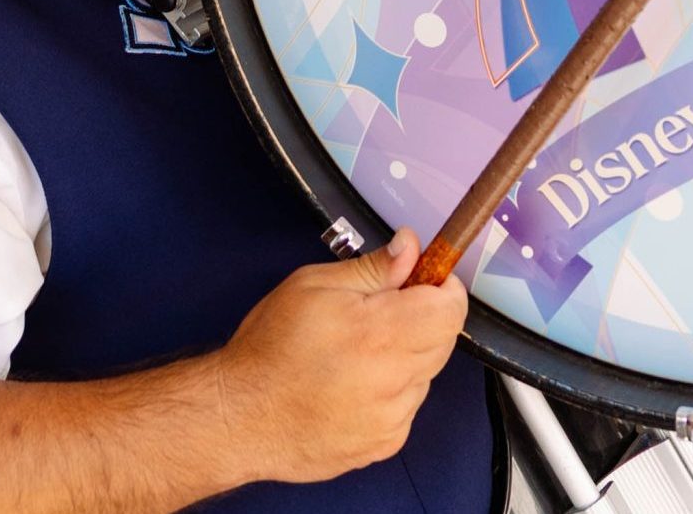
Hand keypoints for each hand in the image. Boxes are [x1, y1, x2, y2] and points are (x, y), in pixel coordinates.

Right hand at [212, 227, 468, 483]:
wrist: (242, 417)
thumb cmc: (271, 346)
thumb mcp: (314, 285)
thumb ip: (372, 268)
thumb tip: (411, 247)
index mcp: (380, 334)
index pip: (450, 310)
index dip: (444, 287)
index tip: (426, 278)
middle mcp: (395, 381)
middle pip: (443, 340)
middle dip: (424, 317)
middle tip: (383, 309)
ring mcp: (393, 420)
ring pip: (425, 373)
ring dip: (407, 355)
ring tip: (358, 351)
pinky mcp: (385, 446)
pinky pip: (407, 405)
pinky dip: (392, 389)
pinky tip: (353, 383)